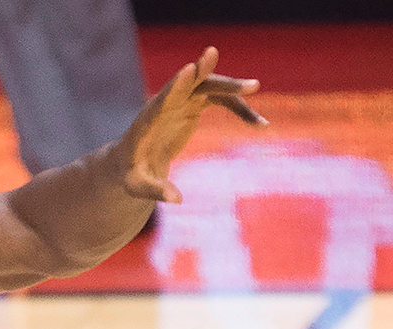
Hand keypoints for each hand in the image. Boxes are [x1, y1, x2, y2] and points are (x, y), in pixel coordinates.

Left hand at [118, 47, 265, 203]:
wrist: (134, 162)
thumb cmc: (131, 175)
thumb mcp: (137, 186)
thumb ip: (154, 190)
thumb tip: (176, 200)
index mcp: (148, 122)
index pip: (162, 100)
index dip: (175, 86)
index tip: (189, 68)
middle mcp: (165, 105)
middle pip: (188, 85)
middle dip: (206, 73)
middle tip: (226, 65)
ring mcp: (180, 102)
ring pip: (209, 87)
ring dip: (231, 87)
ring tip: (255, 87)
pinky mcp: (192, 106)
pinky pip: (220, 100)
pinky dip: (240, 109)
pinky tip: (261, 124)